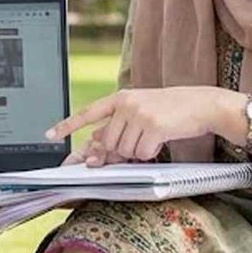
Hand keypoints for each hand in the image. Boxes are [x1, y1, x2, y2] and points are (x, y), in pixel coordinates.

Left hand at [46, 86, 247, 165]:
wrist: (202, 104)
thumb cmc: (170, 111)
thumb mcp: (140, 112)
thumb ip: (118, 125)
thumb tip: (93, 142)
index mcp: (120, 98)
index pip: (88, 113)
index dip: (67, 125)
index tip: (48, 134)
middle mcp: (126, 104)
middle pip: (108, 142)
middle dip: (121, 151)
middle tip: (140, 143)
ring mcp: (139, 114)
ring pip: (124, 151)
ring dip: (138, 153)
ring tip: (153, 138)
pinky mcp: (153, 125)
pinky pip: (141, 154)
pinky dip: (151, 154)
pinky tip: (161, 141)